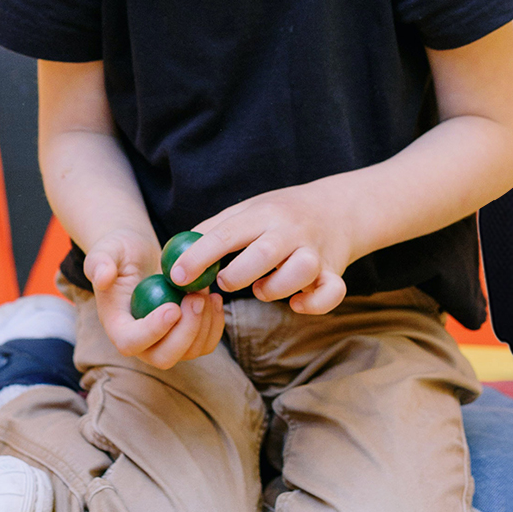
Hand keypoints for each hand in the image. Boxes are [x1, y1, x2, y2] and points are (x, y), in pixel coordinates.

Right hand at [84, 227, 225, 368]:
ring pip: (189, 352)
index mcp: (118, 326)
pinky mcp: (185, 334)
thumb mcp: (107, 250)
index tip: (172, 307)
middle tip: (196, 298)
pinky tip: (215, 298)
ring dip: (204, 325)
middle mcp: (141, 341)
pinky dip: (215, 325)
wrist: (140, 255)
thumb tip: (103, 276)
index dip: (153, 331)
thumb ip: (100, 262)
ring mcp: (164, 341)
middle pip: (164, 357)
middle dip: (185, 332)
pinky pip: (205, 343)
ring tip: (205, 291)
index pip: (130, 343)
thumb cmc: (121, 251)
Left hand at [170, 182, 352, 314]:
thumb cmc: (281, 213)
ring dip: (276, 288)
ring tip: (262, 288)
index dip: (199, 256)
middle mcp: (291, 230)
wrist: (338, 208)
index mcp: (264, 214)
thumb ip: (213, 230)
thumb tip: (174, 252)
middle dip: (238, 274)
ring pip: (300, 270)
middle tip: (224, 282)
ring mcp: (315, 250)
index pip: (227, 233)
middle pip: (265, 252)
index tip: (177, 275)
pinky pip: (332, 292)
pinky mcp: (333, 271)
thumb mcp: (248, 209)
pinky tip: (296, 303)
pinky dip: (314, 303)